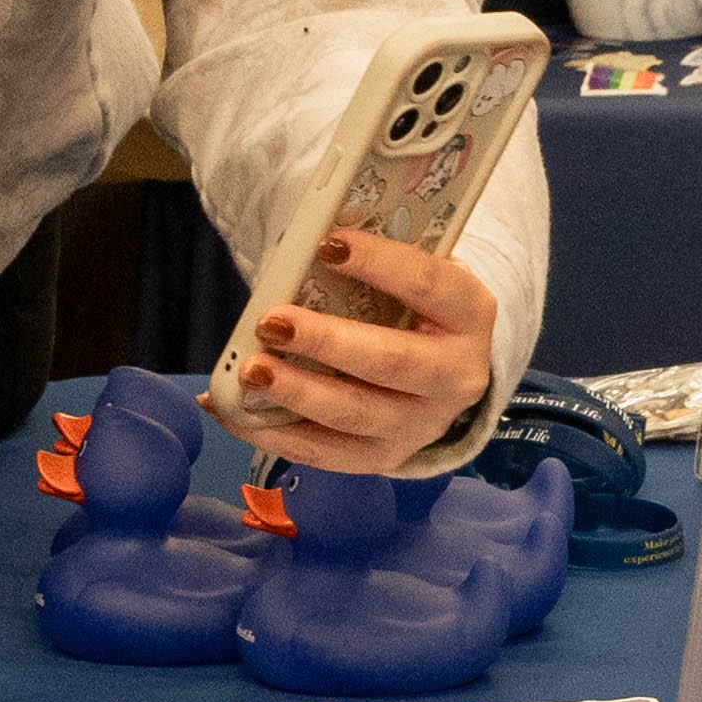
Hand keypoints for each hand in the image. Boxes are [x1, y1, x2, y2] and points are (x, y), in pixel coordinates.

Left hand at [216, 225, 495, 472]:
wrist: (444, 371)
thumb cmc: (414, 307)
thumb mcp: (413, 277)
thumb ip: (374, 263)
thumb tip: (300, 250)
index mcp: (469, 314)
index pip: (428, 284)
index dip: (380, 263)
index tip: (326, 244)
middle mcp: (456, 377)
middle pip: (392, 361)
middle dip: (327, 341)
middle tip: (271, 322)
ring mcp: (422, 425)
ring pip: (356, 415)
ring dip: (296, 393)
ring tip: (248, 371)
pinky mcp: (385, 457)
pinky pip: (325, 453)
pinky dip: (272, 432)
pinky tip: (231, 408)